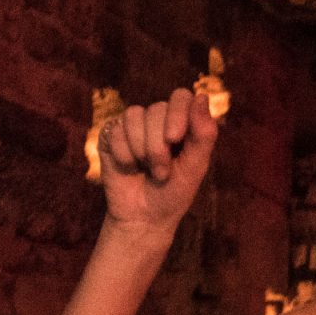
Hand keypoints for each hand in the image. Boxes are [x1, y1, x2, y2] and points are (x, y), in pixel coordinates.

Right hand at [99, 88, 219, 231]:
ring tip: (147, 170)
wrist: (143, 218)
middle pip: (156, 109)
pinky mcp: (111, 134)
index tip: (174, 138)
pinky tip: (129, 167)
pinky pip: (115, 130)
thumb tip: (202, 96)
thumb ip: (204, 134)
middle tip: (162, 172)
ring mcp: (133, 126)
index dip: (177, 113)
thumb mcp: (195, 167)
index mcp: (182, 122)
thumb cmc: (174, 193)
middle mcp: (157, 119)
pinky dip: (124, 154)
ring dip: (141, 149)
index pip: (181, 97)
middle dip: (158, 145)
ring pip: (134, 115)